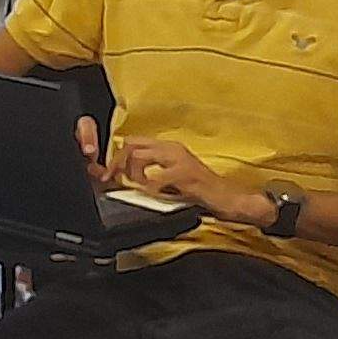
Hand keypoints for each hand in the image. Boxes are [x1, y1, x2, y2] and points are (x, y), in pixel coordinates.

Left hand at [106, 136, 265, 223]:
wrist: (227, 197)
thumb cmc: (199, 190)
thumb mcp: (170, 176)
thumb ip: (151, 170)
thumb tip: (123, 174)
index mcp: (167, 146)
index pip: (132, 141)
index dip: (117, 157)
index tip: (110, 174)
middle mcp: (172, 147)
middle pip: (130, 144)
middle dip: (118, 163)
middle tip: (117, 181)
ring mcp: (179, 158)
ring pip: (139, 156)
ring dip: (133, 174)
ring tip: (141, 186)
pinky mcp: (185, 173)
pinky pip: (156, 177)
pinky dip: (149, 187)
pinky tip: (155, 194)